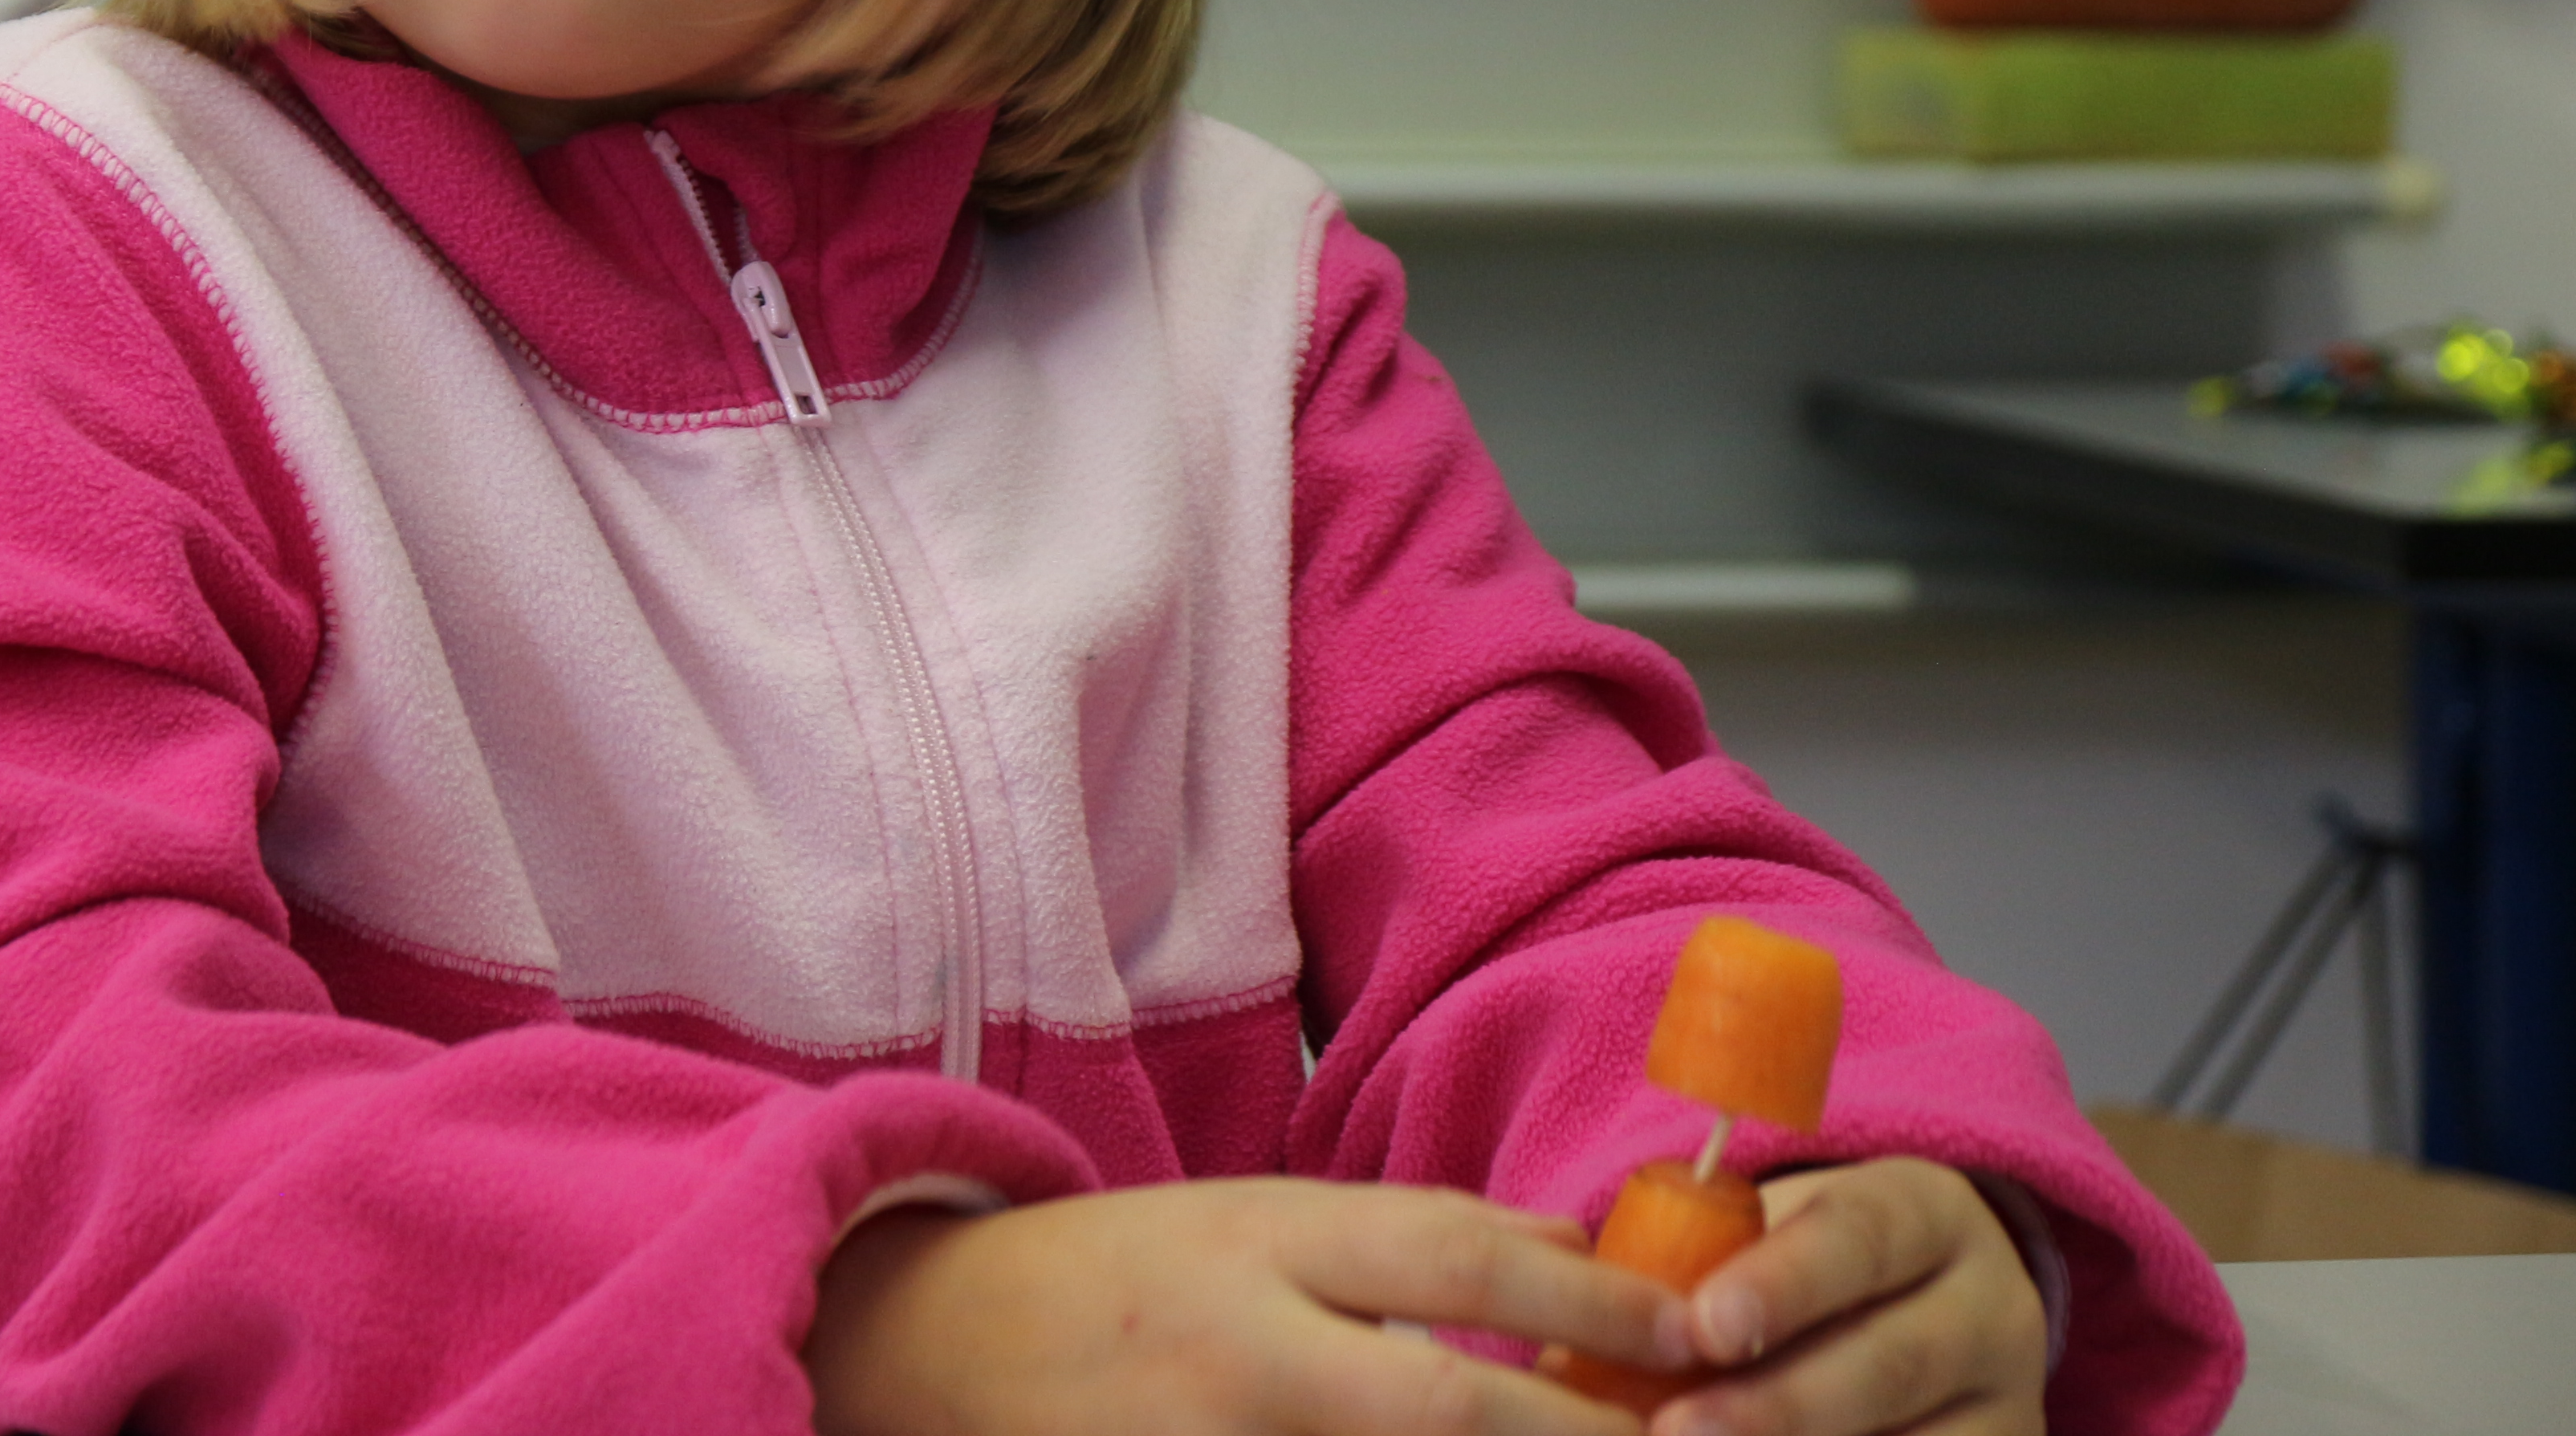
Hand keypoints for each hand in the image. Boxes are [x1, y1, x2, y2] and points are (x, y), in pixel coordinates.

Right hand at [807, 1177, 1694, 1435]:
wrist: (927, 1342)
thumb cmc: (1116, 1279)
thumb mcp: (1252, 1219)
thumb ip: (1401, 1240)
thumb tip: (1571, 1248)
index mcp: (1262, 1242)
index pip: (1458, 1256)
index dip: (1594, 1295)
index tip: (1697, 1329)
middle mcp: (1240, 1348)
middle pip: (1447, 1407)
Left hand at [1657, 1159, 2047, 1435]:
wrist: (1920, 1314)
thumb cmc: (1801, 1268)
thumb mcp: (1772, 1235)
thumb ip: (1704, 1258)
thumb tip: (1588, 1304)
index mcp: (1930, 1213)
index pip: (1861, 1237)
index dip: (1783, 1283)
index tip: (1705, 1326)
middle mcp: (1994, 1309)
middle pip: (1891, 1363)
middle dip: (1777, 1405)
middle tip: (1677, 1429)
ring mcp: (2013, 1406)